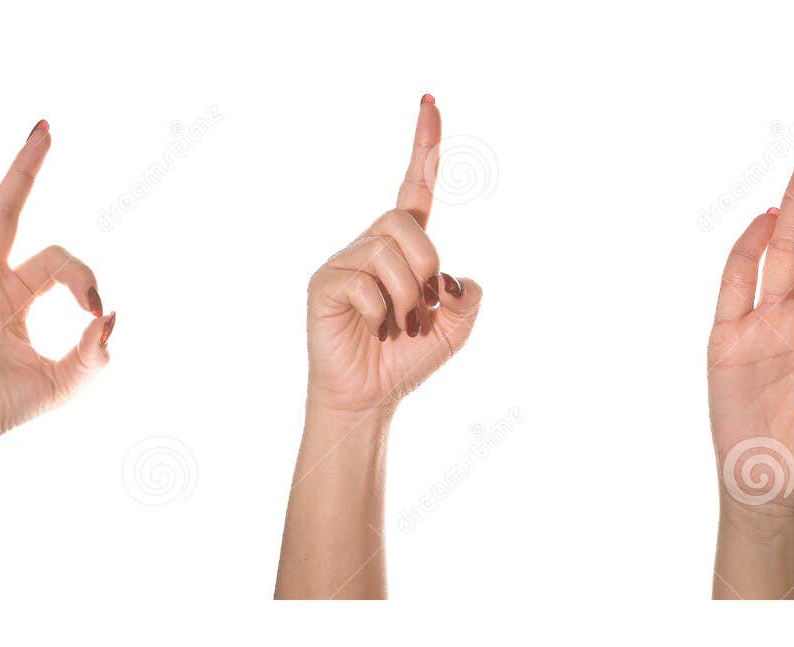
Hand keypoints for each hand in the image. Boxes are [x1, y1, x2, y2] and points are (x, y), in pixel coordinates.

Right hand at [0, 123, 113, 450]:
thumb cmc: (14, 403)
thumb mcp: (72, 377)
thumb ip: (97, 350)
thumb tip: (111, 314)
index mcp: (19, 291)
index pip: (60, 260)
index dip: (84, 278)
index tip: (96, 310)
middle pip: (7, 207)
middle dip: (26, 167)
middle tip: (44, 126)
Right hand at [305, 96, 482, 419]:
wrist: (370, 397)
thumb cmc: (406, 360)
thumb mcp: (456, 330)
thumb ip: (468, 298)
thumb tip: (455, 278)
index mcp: (404, 249)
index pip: (415, 188)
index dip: (424, 148)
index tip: (431, 102)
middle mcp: (372, 245)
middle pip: (405, 225)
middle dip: (425, 270)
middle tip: (420, 312)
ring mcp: (345, 262)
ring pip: (387, 253)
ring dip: (406, 298)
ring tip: (395, 326)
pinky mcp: (325, 284)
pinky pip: (362, 282)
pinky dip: (379, 313)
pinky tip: (371, 329)